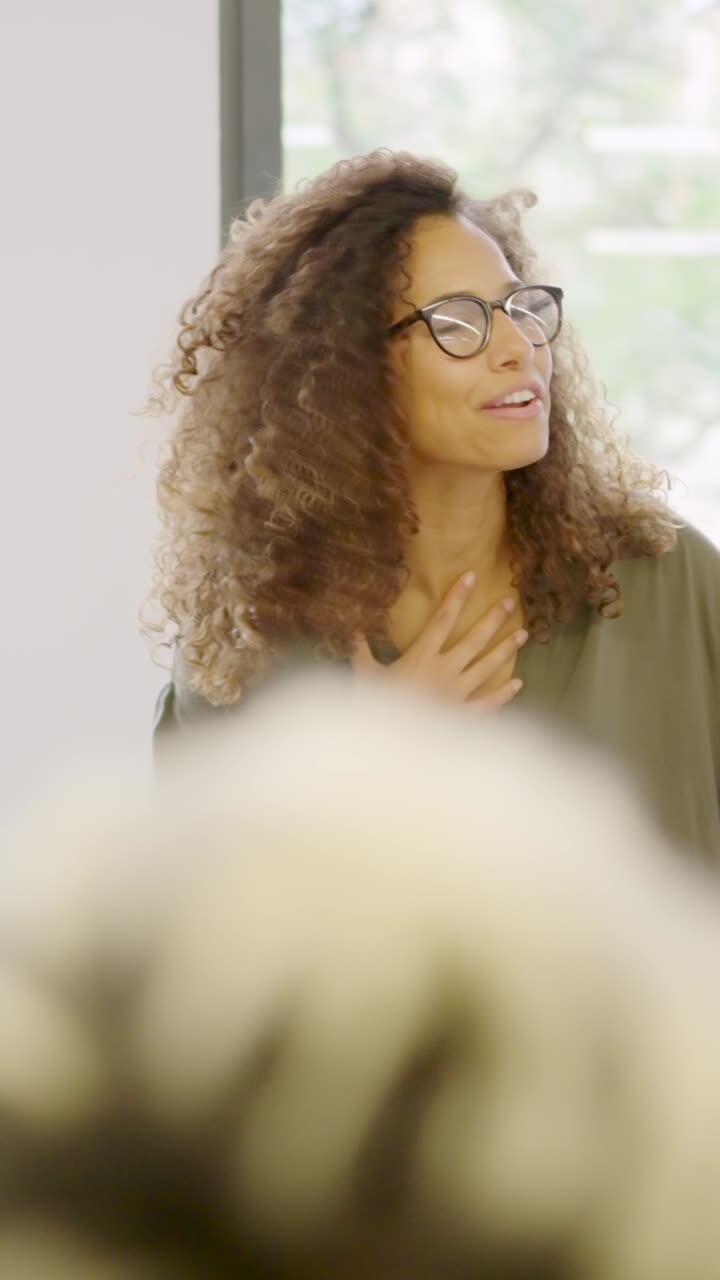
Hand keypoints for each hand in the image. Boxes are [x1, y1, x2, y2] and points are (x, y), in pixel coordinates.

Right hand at [350, 571, 526, 710]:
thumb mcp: (363, 677)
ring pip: (487, 667)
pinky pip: (488, 703)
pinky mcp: (463, 717)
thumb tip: (352, 628)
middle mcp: (444, 671)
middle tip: (511, 601)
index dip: (457, 596)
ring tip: (522, 635)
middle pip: (474, 639)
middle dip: (493, 618)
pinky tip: (518, 684)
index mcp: (421, 657)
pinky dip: (504, 694)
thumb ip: (360, 652)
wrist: (388, 748)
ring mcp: (457, 694)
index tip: (472, 576)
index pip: (442, 619)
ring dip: (505, 650)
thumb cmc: (375, 710)